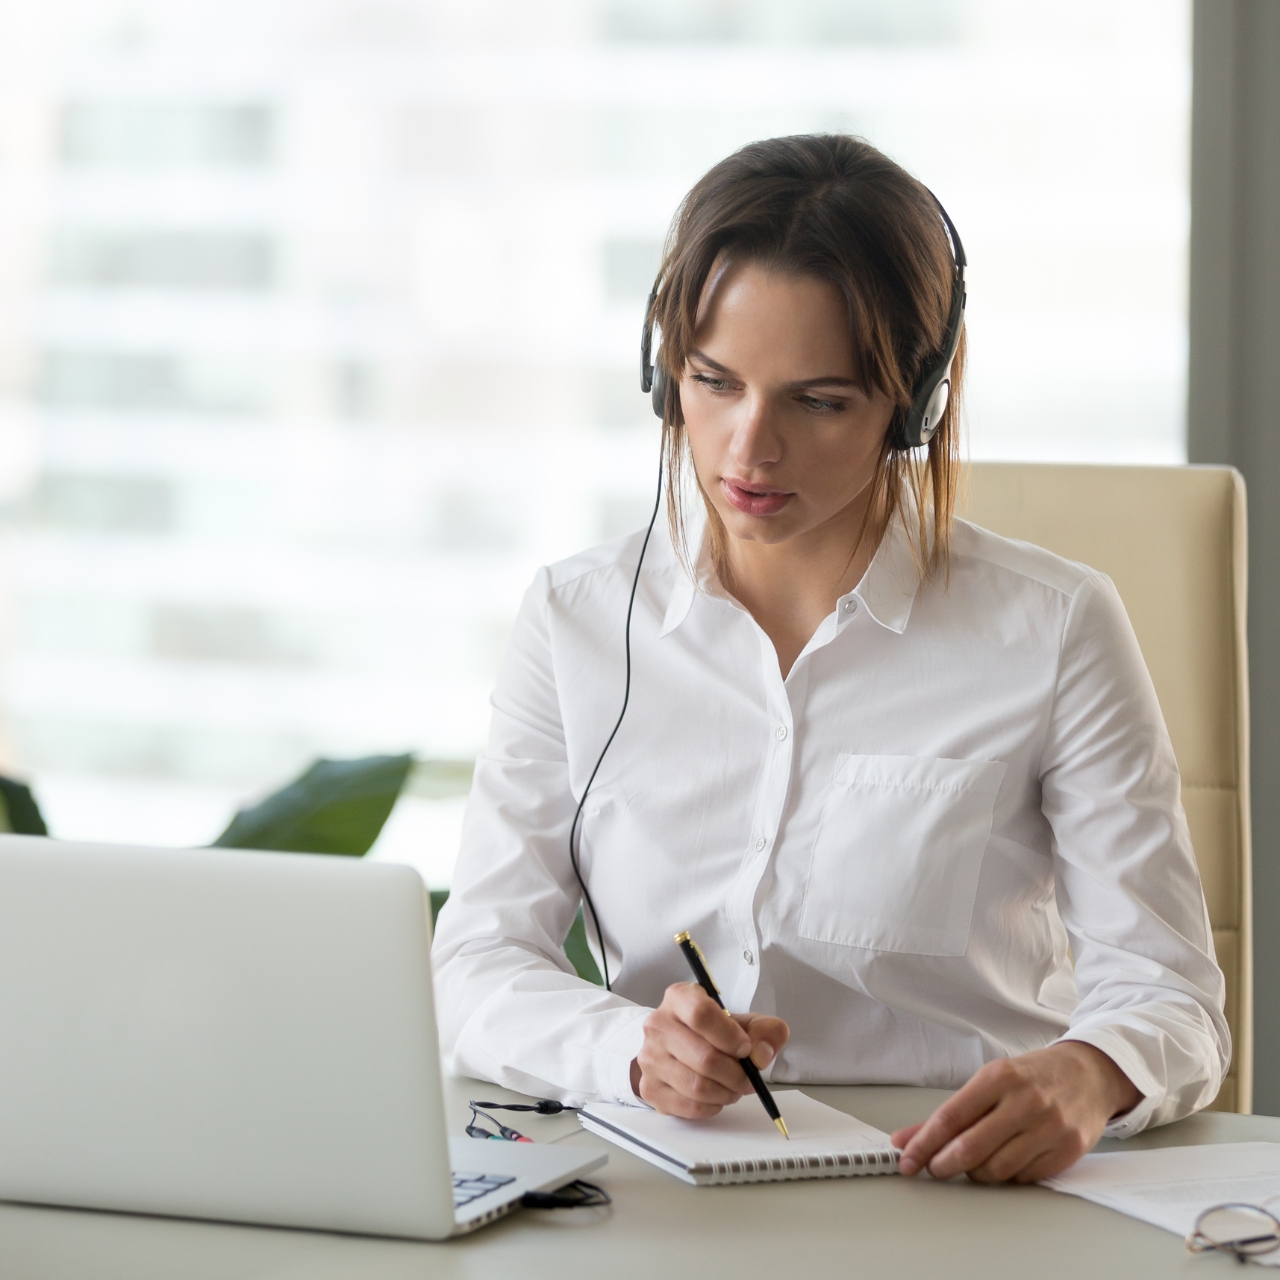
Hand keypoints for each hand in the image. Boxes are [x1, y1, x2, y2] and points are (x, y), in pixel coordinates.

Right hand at [630, 983, 789, 1118]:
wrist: (675, 1047)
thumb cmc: (712, 1032)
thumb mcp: (743, 1021)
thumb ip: (765, 1030)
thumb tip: (762, 1054)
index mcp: (679, 998)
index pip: (701, 1014)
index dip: (729, 1036)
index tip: (746, 1048)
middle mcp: (658, 1025)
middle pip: (704, 1058)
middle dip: (737, 1074)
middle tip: (749, 1078)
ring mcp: (650, 1058)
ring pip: (698, 1086)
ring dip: (726, 1093)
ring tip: (734, 1087)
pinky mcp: (650, 1088)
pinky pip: (689, 1106)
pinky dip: (712, 1106)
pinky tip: (716, 1096)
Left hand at [891, 1041, 1141, 1183]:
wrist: (1089, 1074)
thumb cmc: (1032, 1077)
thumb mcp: (990, 1082)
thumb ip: (949, 1114)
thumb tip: (905, 1139)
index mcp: (999, 1077)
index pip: (950, 1117)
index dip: (923, 1143)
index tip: (906, 1159)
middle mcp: (1025, 1101)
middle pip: (971, 1147)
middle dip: (943, 1164)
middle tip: (933, 1168)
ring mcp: (1050, 1126)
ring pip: (997, 1169)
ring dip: (976, 1172)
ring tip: (972, 1163)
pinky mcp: (1068, 1150)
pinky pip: (1025, 1177)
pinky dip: (1007, 1176)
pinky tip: (1005, 1161)